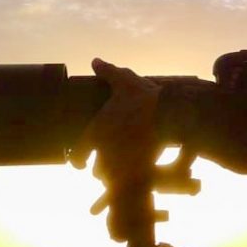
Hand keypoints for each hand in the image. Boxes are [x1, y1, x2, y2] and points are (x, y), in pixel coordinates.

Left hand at [69, 58, 161, 186]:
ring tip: (125, 172)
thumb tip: (96, 61)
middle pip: (98, 171)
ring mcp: (123, 163)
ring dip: (116, 177)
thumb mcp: (124, 82)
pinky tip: (133, 184)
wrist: (169, 113)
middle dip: (101, 170)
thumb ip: (108, 73)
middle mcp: (105, 152)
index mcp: (96, 133)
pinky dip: (129, 186)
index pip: (78, 154)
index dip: (77, 160)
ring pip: (115, 179)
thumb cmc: (143, 99)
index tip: (79, 164)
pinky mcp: (142, 169)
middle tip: (104, 167)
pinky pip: (131, 185)